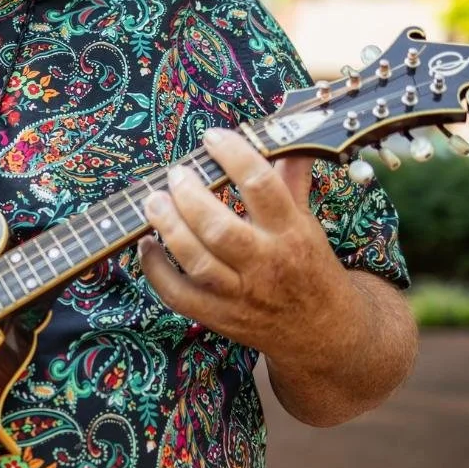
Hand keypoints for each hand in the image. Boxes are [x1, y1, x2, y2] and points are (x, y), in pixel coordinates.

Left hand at [140, 128, 360, 363]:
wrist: (324, 334)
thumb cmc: (309, 267)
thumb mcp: (307, 221)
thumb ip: (291, 177)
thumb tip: (289, 133)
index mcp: (291, 232)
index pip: (262, 185)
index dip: (233, 155)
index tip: (212, 137)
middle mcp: (265, 263)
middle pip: (221, 228)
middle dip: (190, 197)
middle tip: (175, 173)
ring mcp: (240, 294)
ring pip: (198, 262)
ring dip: (169, 228)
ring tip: (152, 201)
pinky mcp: (219, 317)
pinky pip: (179, 295)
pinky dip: (155, 270)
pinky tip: (145, 245)